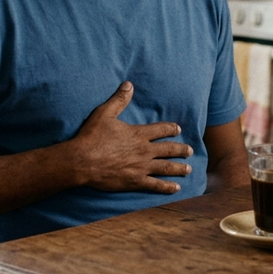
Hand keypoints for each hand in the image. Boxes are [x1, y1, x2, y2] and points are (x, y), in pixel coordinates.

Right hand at [70, 82, 192, 193]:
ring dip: (179, 168)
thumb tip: (129, 84)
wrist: (82, 161)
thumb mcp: (104, 113)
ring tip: (189, 170)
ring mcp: (141, 167)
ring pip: (166, 168)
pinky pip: (155, 185)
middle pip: (169, 149)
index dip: (171, 129)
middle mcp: (144, 151)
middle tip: (190, 151)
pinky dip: (167, 187)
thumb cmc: (92, 137)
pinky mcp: (135, 181)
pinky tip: (176, 188)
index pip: (161, 130)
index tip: (178, 129)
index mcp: (138, 134)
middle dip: (181, 150)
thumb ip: (119, 100)